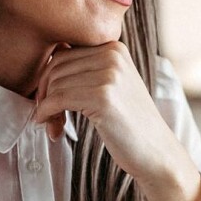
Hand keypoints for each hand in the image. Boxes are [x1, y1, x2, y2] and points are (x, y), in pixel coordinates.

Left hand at [34, 42, 200, 200]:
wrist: (157, 153)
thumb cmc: (131, 125)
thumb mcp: (113, 86)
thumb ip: (87, 69)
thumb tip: (44, 64)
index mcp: (115, 48)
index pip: (62, 52)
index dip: (48, 79)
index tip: (50, 102)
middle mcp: (112, 55)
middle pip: (55, 66)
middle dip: (45, 93)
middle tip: (49, 117)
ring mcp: (109, 75)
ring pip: (54, 84)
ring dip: (46, 108)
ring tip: (55, 126)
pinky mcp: (102, 97)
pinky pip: (57, 99)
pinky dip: (47, 114)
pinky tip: (52, 128)